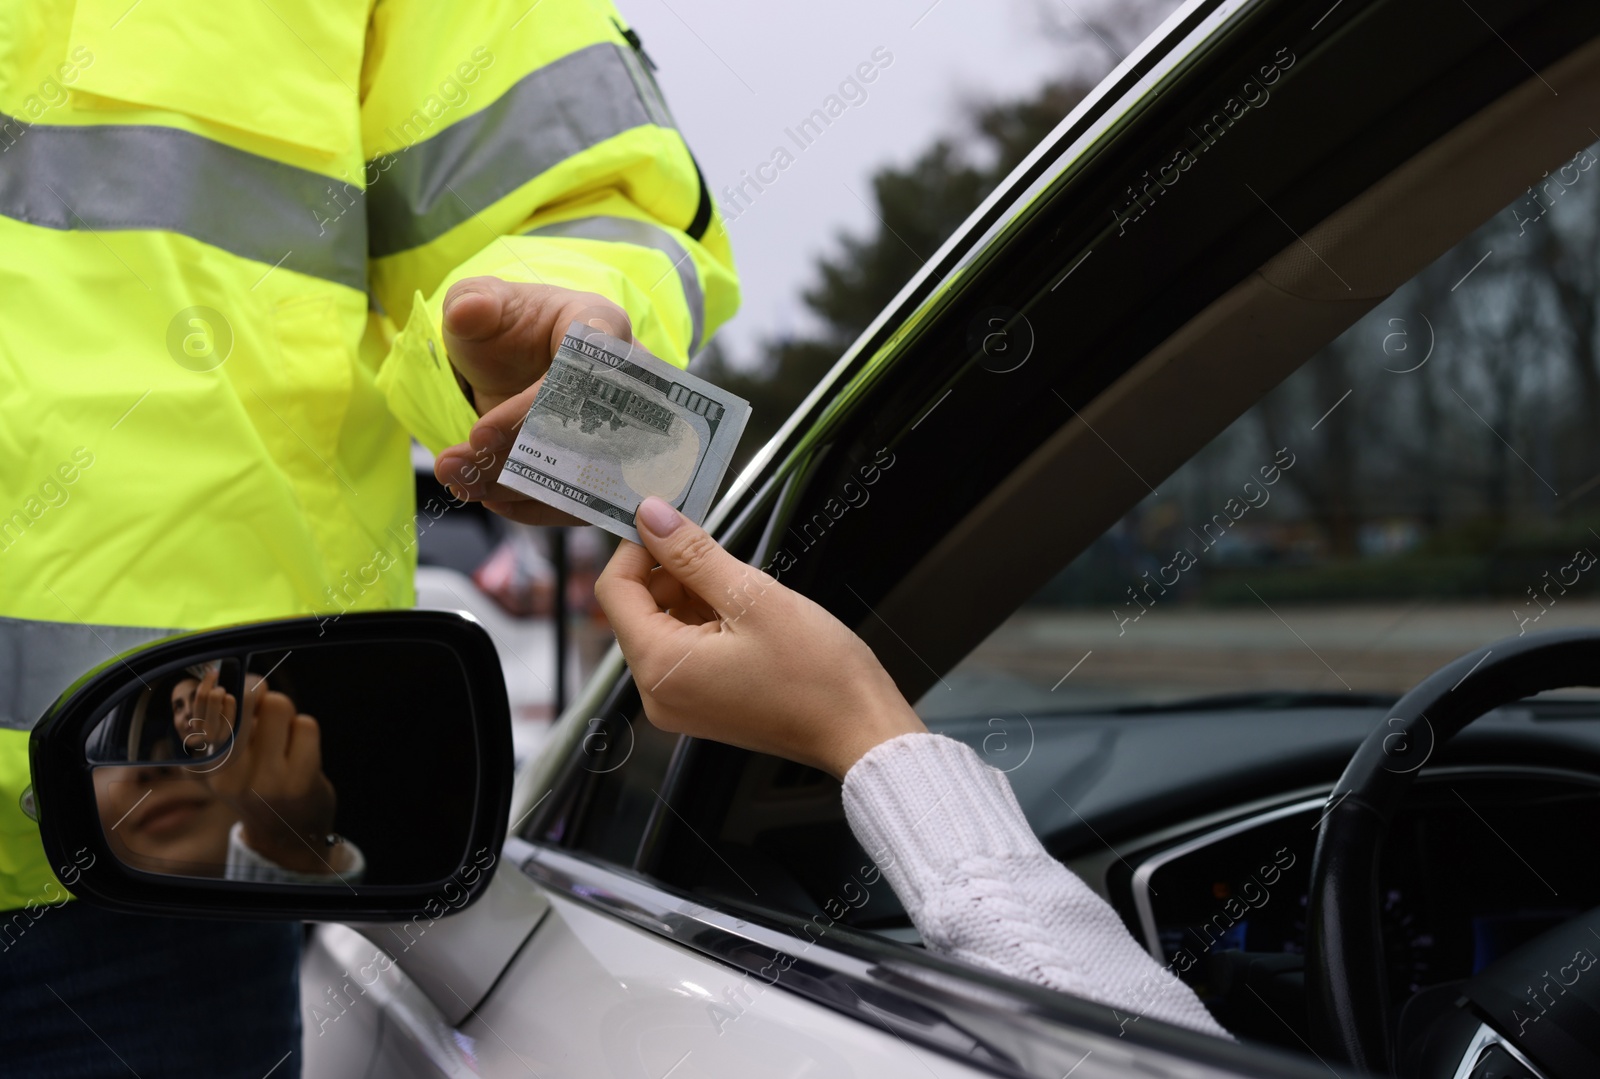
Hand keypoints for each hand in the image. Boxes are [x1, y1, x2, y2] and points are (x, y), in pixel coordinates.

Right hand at [206, 674, 341, 873]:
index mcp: (210, 771)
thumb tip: (252, 683)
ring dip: (286, 716)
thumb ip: (231, 726)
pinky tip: (300, 753)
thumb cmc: (261, 785)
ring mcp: (267, 780)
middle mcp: (232, 778)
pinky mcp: (300, 780)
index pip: (206, 719)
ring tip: (283, 739)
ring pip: (279, 705)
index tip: (214, 678)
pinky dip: (304, 731)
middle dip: (258, 693)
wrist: (288, 835)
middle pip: (246, 701)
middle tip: (262, 698)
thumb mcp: (232, 763)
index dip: (210, 695)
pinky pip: (305, 724)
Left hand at [433, 277, 630, 525]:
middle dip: (521, 458)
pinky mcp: (607, 462)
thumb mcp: (482, 302)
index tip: (478, 435)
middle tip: (466, 465)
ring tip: (464, 484)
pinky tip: (490, 498)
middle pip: (587, 431)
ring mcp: (621, 426)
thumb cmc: (508, 323)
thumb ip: (473, 303)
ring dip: (522, 487)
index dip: (532, 410)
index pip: (584, 370)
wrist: (515, 355)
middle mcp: (626, 380)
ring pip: (585, 470)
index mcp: (602, 326)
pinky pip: (584, 496)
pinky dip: (536, 504)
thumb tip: (470, 310)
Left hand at [594, 497, 926, 779]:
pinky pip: (685, 651)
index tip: (668, 520)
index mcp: (661, 667)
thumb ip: (694, 554)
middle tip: (720, 554)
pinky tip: (746, 613)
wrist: (860, 729)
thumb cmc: (818, 674)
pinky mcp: (702, 705)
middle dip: (671, 572)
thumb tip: (651, 515)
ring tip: (744, 589)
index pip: (615, 591)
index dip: (636, 548)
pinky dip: (706, 622)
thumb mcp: (754, 597)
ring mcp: (679, 703)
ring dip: (693, 595)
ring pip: (664, 627)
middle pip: (637, 609)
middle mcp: (658, 693)